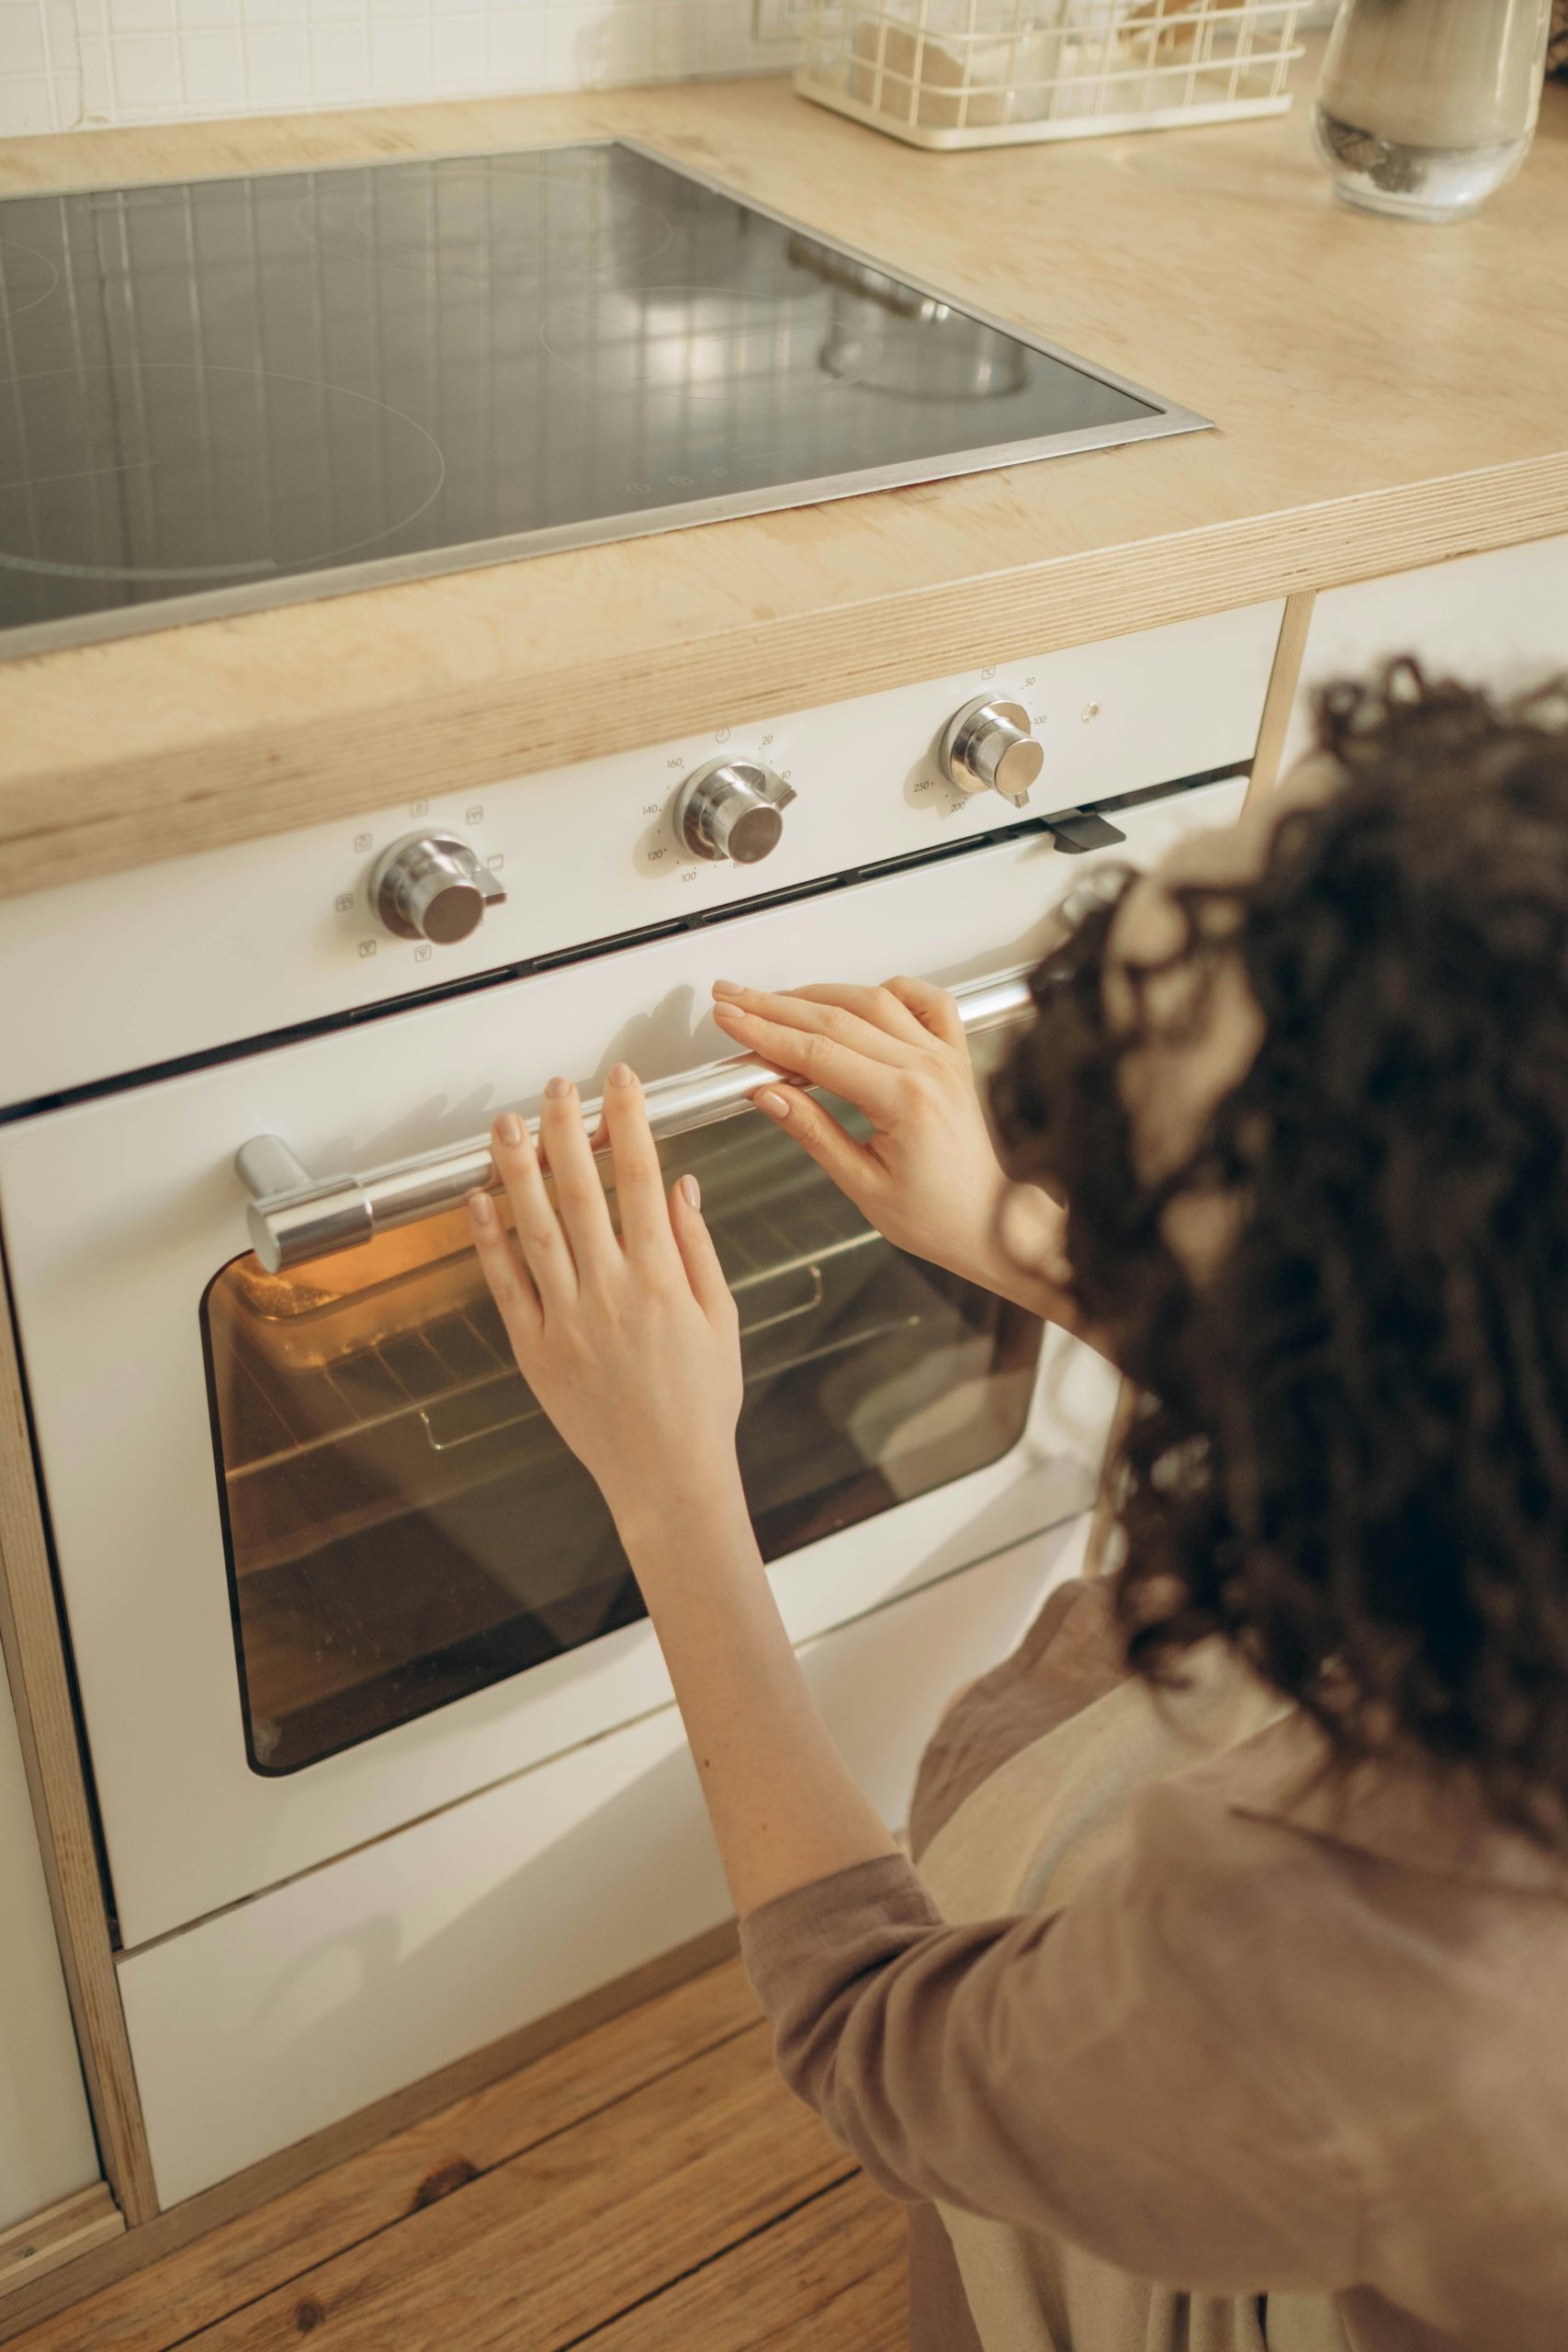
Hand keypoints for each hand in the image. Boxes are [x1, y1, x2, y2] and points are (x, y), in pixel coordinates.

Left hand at [466, 1066, 743, 1540]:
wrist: (667, 1478)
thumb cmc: (700, 1403)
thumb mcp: (721, 1317)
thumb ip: (697, 1246)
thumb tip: (681, 1184)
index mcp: (661, 1279)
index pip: (642, 1177)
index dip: (628, 1121)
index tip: (621, 1084)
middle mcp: (610, 1292)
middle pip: (580, 1188)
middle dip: (567, 1127)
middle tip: (557, 1089)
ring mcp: (566, 1320)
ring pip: (534, 1226)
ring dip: (518, 1168)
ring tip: (506, 1125)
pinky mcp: (534, 1349)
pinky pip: (505, 1282)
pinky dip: (489, 1237)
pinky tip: (480, 1199)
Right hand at [709, 975, 1077, 1325]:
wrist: (990, 1223)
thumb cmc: (936, 1216)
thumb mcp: (862, 1184)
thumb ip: (812, 1131)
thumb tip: (767, 1093)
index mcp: (904, 1100)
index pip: (817, 1051)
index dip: (765, 1032)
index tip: (730, 1020)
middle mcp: (927, 1067)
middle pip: (836, 1018)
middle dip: (774, 1006)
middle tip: (733, 999)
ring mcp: (944, 1056)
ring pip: (874, 1000)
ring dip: (819, 994)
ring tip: (774, 999)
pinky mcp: (954, 1056)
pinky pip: (927, 1001)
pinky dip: (892, 990)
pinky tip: (861, 994)